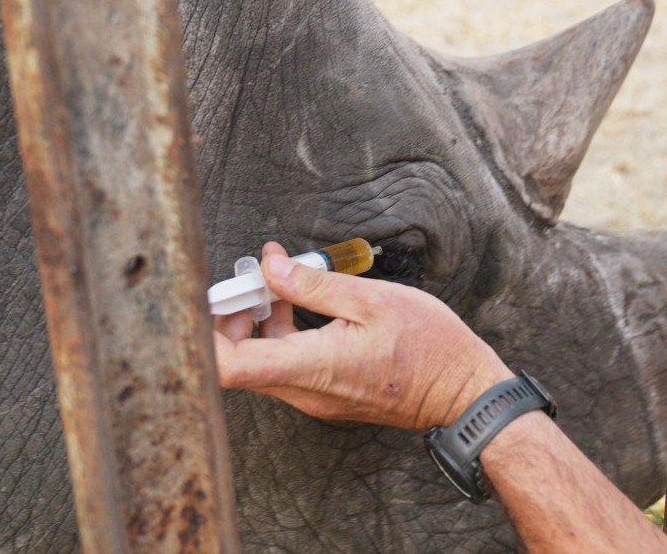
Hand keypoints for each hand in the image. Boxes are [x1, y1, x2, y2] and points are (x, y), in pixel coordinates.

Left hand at [214, 242, 512, 430]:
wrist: (462, 394)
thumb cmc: (429, 347)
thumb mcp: (372, 300)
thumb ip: (313, 284)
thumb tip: (270, 265)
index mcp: (312, 366)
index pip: (226, 367)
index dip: (204, 334)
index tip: (214, 296)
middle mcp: (305, 392)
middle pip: (235, 364)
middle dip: (231, 318)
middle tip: (250, 279)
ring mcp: (315, 400)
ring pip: (260, 364)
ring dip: (256, 325)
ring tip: (278, 285)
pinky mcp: (326, 398)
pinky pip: (285, 369)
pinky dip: (279, 337)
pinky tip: (299, 308)